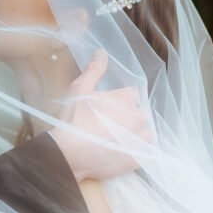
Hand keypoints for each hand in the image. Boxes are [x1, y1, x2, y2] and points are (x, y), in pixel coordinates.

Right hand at [49, 50, 150, 180]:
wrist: (69, 154)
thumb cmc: (74, 119)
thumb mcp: (80, 89)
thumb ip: (94, 70)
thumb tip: (102, 52)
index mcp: (127, 99)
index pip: (130, 95)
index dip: (117, 101)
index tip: (105, 108)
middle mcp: (139, 118)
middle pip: (138, 114)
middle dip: (126, 117)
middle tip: (106, 125)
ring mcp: (139, 141)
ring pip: (143, 134)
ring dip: (133, 135)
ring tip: (113, 140)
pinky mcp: (137, 159)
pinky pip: (142, 154)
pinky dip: (134, 153)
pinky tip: (119, 153)